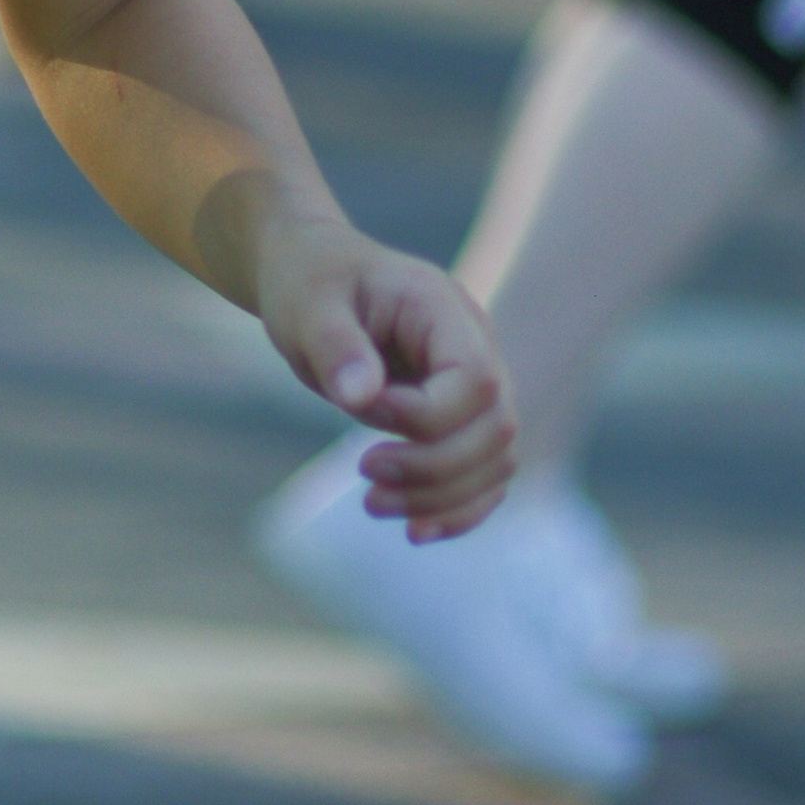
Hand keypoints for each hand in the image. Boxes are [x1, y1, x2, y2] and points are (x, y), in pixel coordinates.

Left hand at [257, 217, 515, 538]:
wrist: (311, 275)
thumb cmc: (308, 280)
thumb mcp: (307, 304)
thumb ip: (336, 345)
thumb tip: (362, 398)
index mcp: (445, 309)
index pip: (475, 381)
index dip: (425, 416)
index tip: (361, 410)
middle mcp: (476, 346)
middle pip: (496, 429)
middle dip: (433, 468)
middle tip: (363, 472)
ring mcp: (475, 385)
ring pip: (497, 461)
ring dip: (442, 497)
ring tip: (372, 504)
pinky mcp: (460, 418)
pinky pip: (482, 475)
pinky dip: (457, 508)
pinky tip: (414, 530)